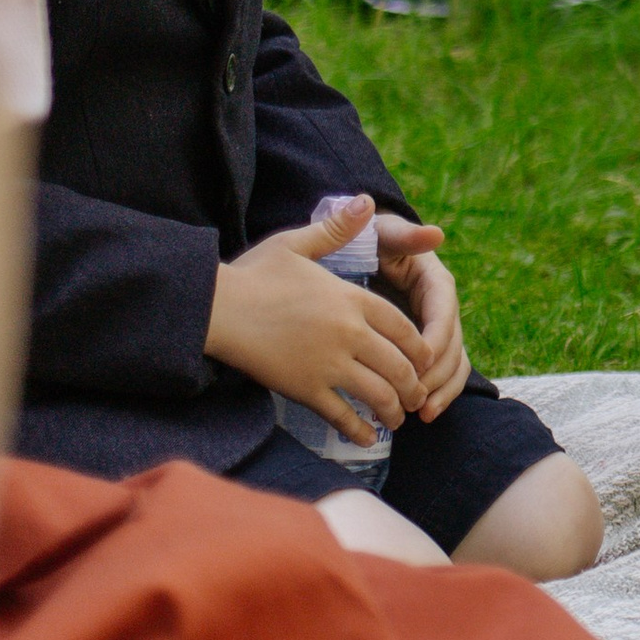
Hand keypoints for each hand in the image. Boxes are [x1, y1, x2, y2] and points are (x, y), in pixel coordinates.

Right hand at [206, 199, 432, 444]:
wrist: (215, 308)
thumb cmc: (254, 274)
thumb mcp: (297, 243)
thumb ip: (337, 228)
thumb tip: (367, 201)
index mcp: (352, 299)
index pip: (403, 327)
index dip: (420, 347)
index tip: (424, 359)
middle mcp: (348, 332)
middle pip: (398, 365)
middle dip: (413, 384)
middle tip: (416, 396)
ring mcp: (327, 363)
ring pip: (377, 393)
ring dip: (393, 408)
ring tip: (398, 417)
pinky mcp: (304, 389)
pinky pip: (341, 414)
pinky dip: (359, 429)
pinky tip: (367, 438)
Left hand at [374, 214, 470, 420]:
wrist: (361, 251)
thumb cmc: (370, 243)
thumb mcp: (385, 234)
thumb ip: (405, 235)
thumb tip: (436, 234)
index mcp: (435, 282)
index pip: (443, 314)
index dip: (435, 340)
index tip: (417, 364)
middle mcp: (442, 308)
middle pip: (451, 345)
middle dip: (436, 374)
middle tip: (415, 398)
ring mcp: (436, 329)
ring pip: (453, 363)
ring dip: (442, 390)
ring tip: (423, 413)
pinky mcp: (427, 345)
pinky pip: (442, 372)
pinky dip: (439, 394)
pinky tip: (425, 414)